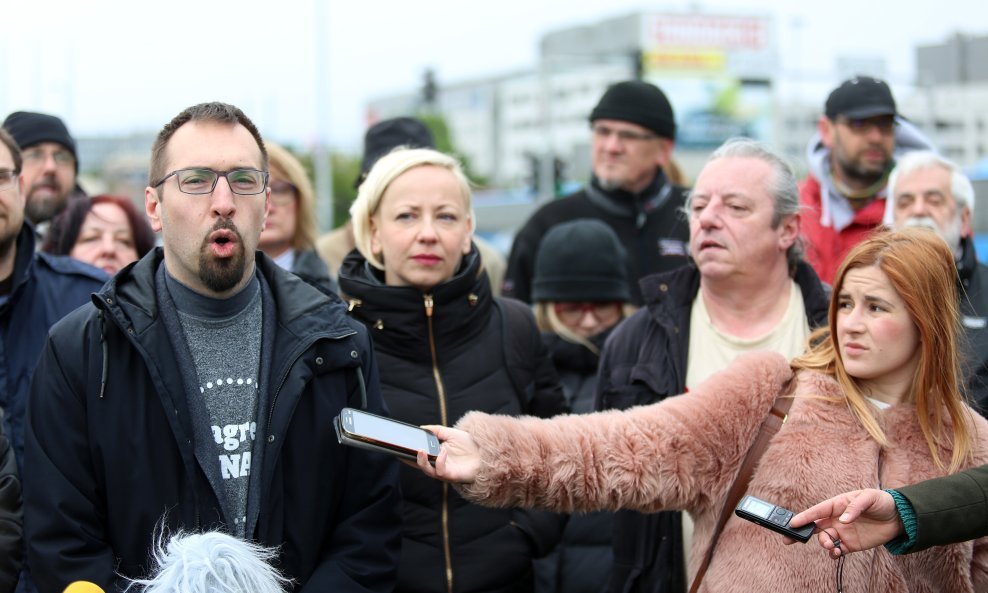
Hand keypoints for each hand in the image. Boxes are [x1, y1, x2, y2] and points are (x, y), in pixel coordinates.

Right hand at [411, 425, 481, 483]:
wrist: (485, 452)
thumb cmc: (469, 445)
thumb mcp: (450, 433)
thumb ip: (435, 431)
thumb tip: (421, 428)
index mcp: (435, 456)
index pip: (417, 457)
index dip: (406, 454)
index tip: (397, 448)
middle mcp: (437, 466)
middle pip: (419, 466)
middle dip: (410, 459)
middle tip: (404, 451)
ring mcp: (444, 472)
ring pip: (427, 471)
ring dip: (422, 461)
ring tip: (421, 450)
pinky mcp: (452, 476)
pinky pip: (441, 472)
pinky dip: (439, 461)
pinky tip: (442, 452)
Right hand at [786, 489, 904, 556]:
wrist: (898, 517)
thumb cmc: (881, 501)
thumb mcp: (869, 497)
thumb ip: (855, 508)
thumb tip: (843, 520)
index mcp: (837, 505)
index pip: (817, 511)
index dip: (804, 517)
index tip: (793, 523)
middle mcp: (837, 519)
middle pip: (815, 527)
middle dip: (803, 533)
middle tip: (791, 540)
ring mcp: (843, 532)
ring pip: (825, 539)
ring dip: (824, 543)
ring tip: (831, 546)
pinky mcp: (851, 544)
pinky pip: (838, 551)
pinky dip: (834, 553)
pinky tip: (837, 553)